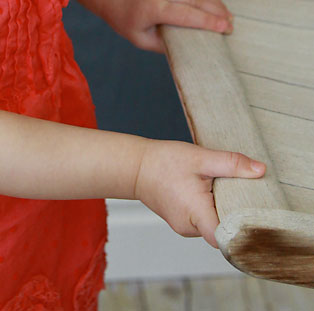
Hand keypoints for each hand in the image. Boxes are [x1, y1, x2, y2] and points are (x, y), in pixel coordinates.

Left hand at [99, 0, 232, 51]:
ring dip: (215, 2)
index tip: (226, 29)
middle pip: (197, 0)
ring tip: (228, 15)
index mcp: (154, 5)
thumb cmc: (124, 17)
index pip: (188, 15)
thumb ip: (164, 44)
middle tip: (232, 25)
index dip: (209, 22)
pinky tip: (214, 3)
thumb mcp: (140, 38)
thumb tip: (189, 47)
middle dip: (217, 12)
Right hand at [134, 139, 265, 246]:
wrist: (135, 166)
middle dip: (234, 214)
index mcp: (196, 215)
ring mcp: (184, 227)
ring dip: (220, 209)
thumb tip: (260, 170)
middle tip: (244, 194)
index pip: (227, 239)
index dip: (243, 231)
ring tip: (221, 189)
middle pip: (223, 231)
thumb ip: (231, 164)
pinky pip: (202, 221)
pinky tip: (208, 191)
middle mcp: (190, 228)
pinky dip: (209, 209)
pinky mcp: (181, 222)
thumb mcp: (201, 158)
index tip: (256, 217)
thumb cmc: (164, 162)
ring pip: (212, 226)